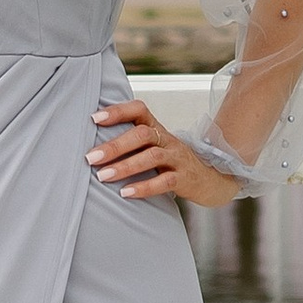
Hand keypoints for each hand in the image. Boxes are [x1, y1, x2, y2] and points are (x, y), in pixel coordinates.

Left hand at [87, 97, 240, 206]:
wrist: (211, 179)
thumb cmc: (172, 162)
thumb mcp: (155, 146)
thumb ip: (131, 142)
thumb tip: (93, 146)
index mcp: (157, 128)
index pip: (139, 109)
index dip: (117, 111)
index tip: (94, 118)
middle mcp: (167, 139)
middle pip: (142, 134)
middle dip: (114, 146)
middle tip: (91, 157)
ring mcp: (178, 158)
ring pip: (152, 157)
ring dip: (125, 166)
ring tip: (103, 176)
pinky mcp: (186, 178)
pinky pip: (165, 181)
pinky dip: (144, 187)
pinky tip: (125, 193)